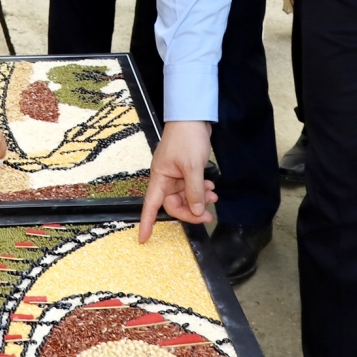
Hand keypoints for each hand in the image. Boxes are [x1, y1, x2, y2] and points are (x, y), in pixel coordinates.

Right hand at [137, 120, 216, 241]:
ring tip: (214, 196)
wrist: (193, 116)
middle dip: (191, 210)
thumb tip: (195, 211)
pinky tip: (211, 186)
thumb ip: (194, 191)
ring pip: (185, 196)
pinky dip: (201, 189)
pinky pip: (191, 186)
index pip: (150, 204)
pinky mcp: (185, 169)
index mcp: (160, 177)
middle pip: (174, 203)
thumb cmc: (187, 138)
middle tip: (208, 215)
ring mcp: (176, 173)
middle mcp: (165, 177)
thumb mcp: (192, 167)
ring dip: (199, 199)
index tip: (143, 239)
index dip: (146, 222)